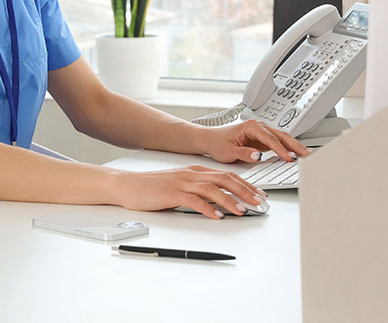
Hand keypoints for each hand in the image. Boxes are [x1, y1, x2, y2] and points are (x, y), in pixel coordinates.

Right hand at [110, 166, 267, 219]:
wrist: (128, 185)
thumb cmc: (153, 187)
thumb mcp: (180, 185)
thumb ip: (199, 190)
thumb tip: (219, 202)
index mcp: (195, 170)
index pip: (227, 174)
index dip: (246, 184)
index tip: (259, 194)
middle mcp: (191, 174)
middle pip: (225, 179)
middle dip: (245, 191)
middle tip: (259, 202)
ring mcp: (182, 183)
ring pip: (213, 188)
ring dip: (230, 200)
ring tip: (243, 210)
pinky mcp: (172, 193)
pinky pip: (194, 200)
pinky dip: (208, 208)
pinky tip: (217, 216)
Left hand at [199, 119, 310, 163]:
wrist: (211, 140)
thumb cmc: (218, 143)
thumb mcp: (229, 151)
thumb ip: (244, 153)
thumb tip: (258, 155)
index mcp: (251, 126)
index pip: (270, 138)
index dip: (281, 149)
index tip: (289, 158)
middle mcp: (258, 126)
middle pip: (281, 135)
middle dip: (295, 145)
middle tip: (307, 155)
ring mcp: (262, 132)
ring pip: (282, 138)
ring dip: (294, 146)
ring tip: (306, 155)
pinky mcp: (263, 139)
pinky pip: (278, 143)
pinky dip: (288, 148)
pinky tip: (295, 155)